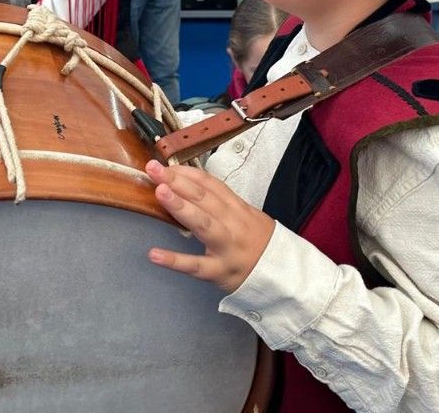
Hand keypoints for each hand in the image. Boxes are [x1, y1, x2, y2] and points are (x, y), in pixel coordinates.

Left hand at [145, 160, 275, 293]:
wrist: (284, 273)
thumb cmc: (258, 242)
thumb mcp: (245, 216)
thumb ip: (219, 204)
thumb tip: (186, 187)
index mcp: (237, 208)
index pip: (210, 184)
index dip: (187, 173)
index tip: (166, 165)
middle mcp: (232, 224)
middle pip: (204, 198)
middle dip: (177, 182)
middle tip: (154, 170)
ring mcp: (226, 248)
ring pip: (203, 224)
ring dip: (181, 207)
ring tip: (159, 193)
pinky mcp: (219, 272)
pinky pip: (196, 266)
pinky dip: (175, 260)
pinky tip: (154, 254)